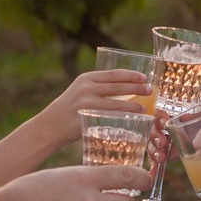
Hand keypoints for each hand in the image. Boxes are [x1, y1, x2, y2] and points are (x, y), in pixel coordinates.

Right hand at [31, 68, 153, 148]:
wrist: (50, 126)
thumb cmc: (68, 111)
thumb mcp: (80, 93)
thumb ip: (98, 90)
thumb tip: (125, 91)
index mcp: (86, 78)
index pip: (113, 74)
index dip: (131, 75)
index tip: (144, 77)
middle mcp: (87, 87)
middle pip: (118, 86)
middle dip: (137, 87)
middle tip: (150, 90)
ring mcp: (87, 102)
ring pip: (117, 102)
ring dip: (134, 104)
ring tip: (146, 107)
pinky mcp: (88, 116)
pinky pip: (111, 116)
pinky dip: (125, 116)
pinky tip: (134, 118)